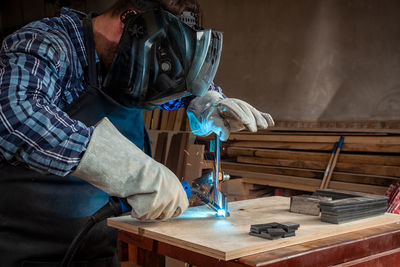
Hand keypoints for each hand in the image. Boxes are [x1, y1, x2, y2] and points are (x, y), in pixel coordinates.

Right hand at [72, 118, 188, 219]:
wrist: (136, 169)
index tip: (167, 206)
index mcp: (179, 190)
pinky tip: (134, 198)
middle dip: (157, 210)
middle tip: (148, 199)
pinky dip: (135, 209)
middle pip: (167, 214)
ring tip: (140, 194)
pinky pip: (140, 215)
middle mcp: (173, 199)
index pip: (182, 206)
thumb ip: (168, 185)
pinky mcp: (148, 212)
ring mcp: (161, 207)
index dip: (173, 208)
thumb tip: (167, 190)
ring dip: (146, 208)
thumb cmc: (146, 168)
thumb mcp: (163, 174)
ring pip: (152, 216)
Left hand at [187, 91, 273, 140]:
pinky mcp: (250, 112)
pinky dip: (265, 117)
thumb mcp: (212, 121)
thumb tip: (224, 137)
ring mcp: (244, 107)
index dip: (239, 114)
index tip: (245, 121)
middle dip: (250, 118)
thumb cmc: (213, 116)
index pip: (233, 107)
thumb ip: (219, 127)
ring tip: (263, 127)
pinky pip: (259, 113)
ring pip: (252, 111)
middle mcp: (236, 103)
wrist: (216, 110)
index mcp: (225, 103)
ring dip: (259, 118)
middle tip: (253, 129)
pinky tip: (271, 123)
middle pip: (244, 109)